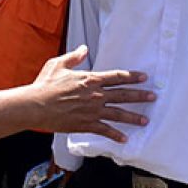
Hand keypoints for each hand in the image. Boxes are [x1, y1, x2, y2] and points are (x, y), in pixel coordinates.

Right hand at [30, 45, 152, 140]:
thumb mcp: (58, 64)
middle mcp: (95, 95)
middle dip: (140, 96)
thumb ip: (74, 57)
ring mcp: (92, 111)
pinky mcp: (86, 124)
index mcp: (90, 79)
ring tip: (145, 120)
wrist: (35, 106)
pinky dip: (115, 135)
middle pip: (123, 95)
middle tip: (153, 97)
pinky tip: (124, 139)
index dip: (132, 76)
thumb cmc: (45, 85)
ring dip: (133, 117)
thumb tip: (83, 48)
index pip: (117, 77)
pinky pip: (105, 130)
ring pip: (118, 114)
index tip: (144, 77)